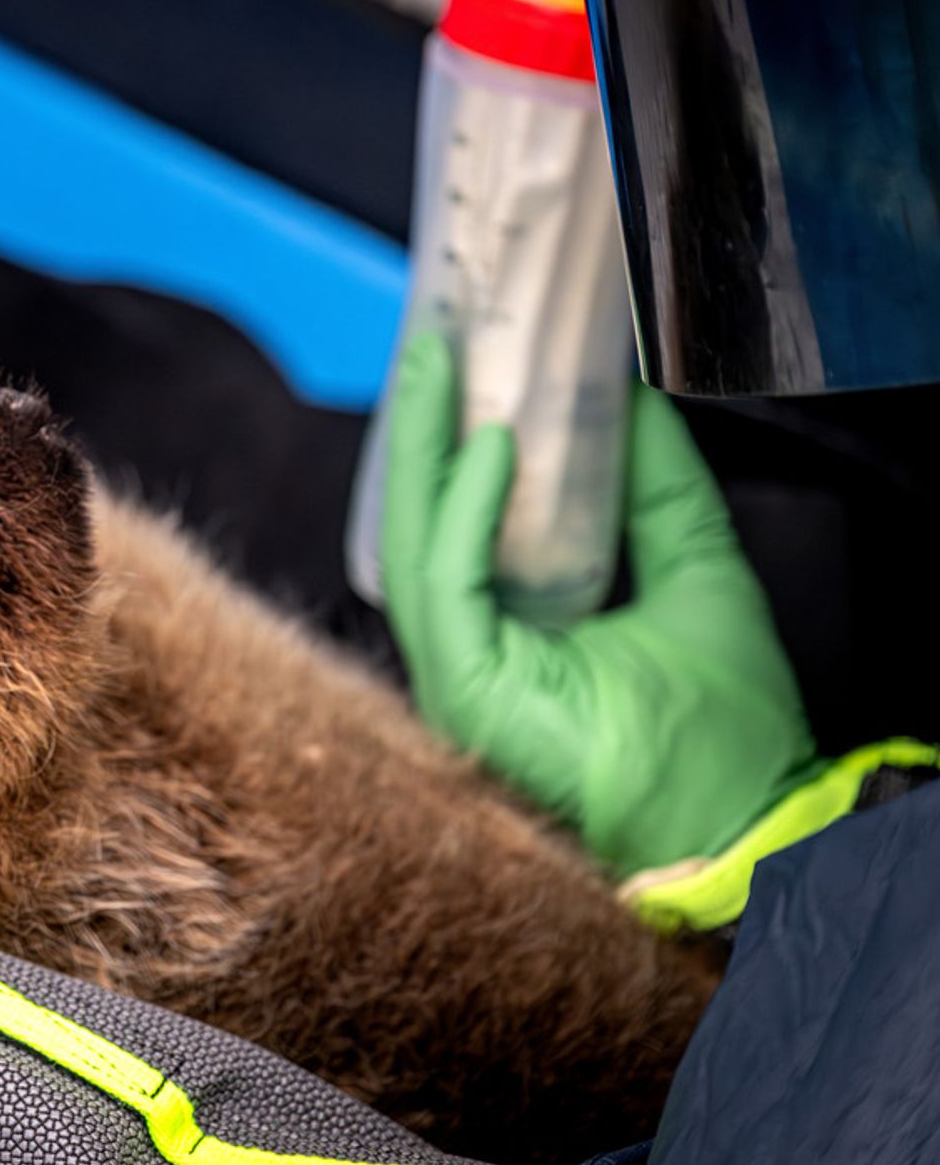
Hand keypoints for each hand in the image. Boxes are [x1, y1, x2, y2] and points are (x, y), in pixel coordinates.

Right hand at [381, 333, 817, 873]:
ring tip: (443, 364)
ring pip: (416, 542)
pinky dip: (465, 511)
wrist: (750, 826)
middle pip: (422, 519)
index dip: (453, 439)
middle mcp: (472, 647)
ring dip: (423, 449)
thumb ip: (657, 490)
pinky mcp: (466, 689)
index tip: (467, 359)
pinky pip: (448, 584)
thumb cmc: (722, 732)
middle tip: (437, 337)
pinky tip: (492, 447)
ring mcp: (459, 672)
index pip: (457, 519)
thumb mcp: (691, 569)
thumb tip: (633, 400)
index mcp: (513, 625)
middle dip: (423, 426)